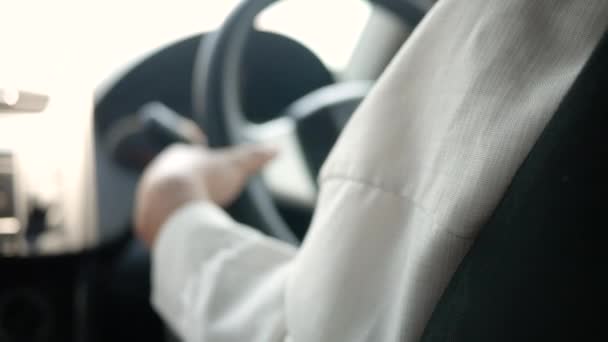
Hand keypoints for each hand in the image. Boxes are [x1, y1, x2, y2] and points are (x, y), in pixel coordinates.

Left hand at [134, 143, 276, 247]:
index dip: (204, 166)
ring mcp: (147, 197)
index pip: (190, 157)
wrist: (173, 205)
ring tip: (200, 221)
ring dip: (181, 210)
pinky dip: (174, 228)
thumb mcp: (236, 165)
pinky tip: (188, 235)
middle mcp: (157, 173)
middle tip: (209, 201)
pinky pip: (161, 224)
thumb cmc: (205, 180)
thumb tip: (277, 150)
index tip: (214, 175)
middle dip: (192, 190)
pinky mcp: (144, 220)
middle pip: (177, 181)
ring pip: (166, 202)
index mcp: (177, 155)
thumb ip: (256, 156)